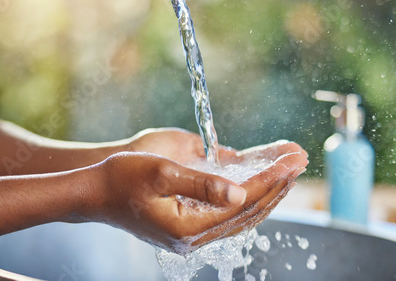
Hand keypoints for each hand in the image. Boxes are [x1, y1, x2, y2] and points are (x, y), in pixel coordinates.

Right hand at [84, 130, 307, 253]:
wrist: (96, 194)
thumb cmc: (122, 178)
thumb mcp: (161, 173)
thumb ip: (202, 183)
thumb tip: (239, 191)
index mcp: (188, 225)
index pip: (242, 200)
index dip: (270, 178)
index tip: (292, 159)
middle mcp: (194, 237)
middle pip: (248, 211)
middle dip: (277, 185)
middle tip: (299, 161)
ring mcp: (192, 235)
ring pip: (241, 216)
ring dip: (267, 193)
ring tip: (288, 172)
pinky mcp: (189, 227)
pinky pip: (229, 215)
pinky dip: (249, 199)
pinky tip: (261, 187)